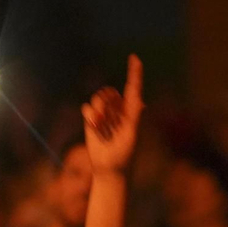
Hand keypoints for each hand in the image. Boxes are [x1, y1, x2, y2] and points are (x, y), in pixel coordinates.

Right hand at [82, 55, 142, 175]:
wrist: (109, 168)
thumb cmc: (125, 154)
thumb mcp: (132, 134)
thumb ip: (134, 116)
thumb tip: (140, 101)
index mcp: (132, 110)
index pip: (134, 87)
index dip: (135, 72)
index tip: (134, 58)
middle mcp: (119, 109)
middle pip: (109, 92)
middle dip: (107, 105)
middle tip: (108, 123)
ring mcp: (105, 113)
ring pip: (98, 98)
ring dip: (98, 113)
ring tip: (101, 128)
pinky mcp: (92, 119)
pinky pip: (87, 108)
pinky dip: (90, 118)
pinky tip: (94, 129)